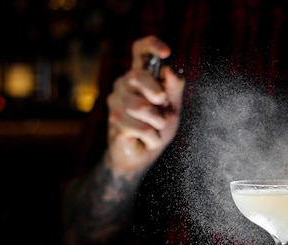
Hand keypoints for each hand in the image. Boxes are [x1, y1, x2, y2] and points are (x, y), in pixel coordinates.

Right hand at [106, 35, 185, 174]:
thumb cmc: (157, 128)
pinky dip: (152, 137)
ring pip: (141, 106)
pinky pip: (139, 127)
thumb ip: (173, 89)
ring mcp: (115, 102)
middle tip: (162, 106)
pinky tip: (148, 140)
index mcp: (140, 76)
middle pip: (138, 76)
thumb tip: (169, 70)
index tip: (166, 53)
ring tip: (156, 129)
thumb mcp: (172, 108)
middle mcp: (124, 84)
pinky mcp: (114, 122)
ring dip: (157, 123)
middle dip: (157, 94)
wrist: (143, 156)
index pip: (140, 50)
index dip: (151, 46)